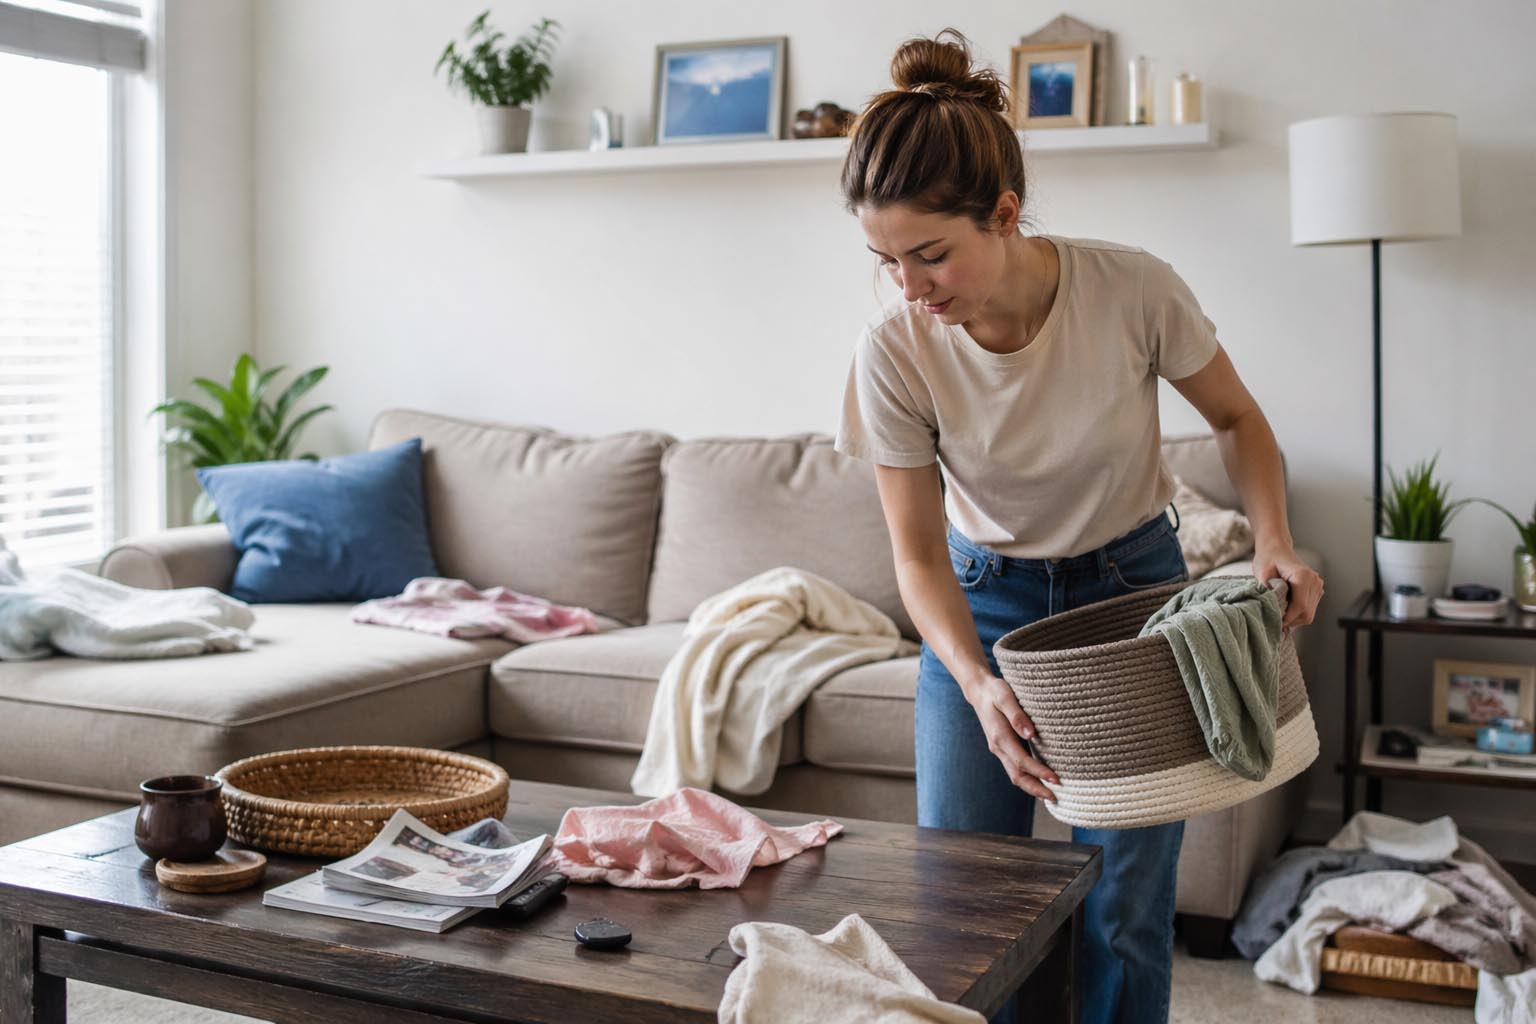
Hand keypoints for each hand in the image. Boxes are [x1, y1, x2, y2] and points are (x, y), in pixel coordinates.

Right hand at [958, 671, 1059, 800]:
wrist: (979, 691)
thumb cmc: (995, 691)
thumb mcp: (1005, 696)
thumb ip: (1017, 715)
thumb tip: (1030, 734)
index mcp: (1000, 736)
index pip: (1022, 761)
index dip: (1039, 772)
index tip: (1056, 779)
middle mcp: (998, 747)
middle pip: (1017, 776)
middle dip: (1036, 789)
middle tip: (1055, 798)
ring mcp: (999, 749)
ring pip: (1015, 775)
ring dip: (1032, 787)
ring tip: (1050, 795)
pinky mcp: (1002, 748)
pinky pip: (1014, 768)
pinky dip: (1027, 778)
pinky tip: (1039, 780)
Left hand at [1254, 543, 1323, 628]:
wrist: (1276, 549)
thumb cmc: (1268, 559)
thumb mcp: (1262, 574)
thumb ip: (1267, 592)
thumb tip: (1271, 610)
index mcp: (1303, 576)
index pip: (1300, 606)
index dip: (1287, 619)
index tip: (1275, 623)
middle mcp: (1314, 581)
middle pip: (1306, 613)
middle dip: (1291, 620)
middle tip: (1275, 620)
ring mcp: (1317, 585)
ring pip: (1309, 614)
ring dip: (1294, 618)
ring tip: (1279, 612)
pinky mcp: (1316, 589)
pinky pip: (1310, 608)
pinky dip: (1298, 613)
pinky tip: (1286, 608)